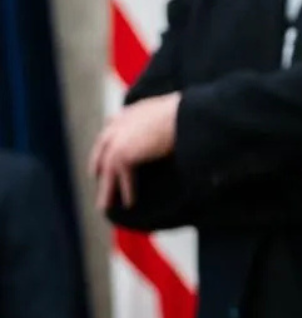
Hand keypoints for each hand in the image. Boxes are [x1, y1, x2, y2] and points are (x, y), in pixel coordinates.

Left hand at [89, 92, 179, 210]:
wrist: (186, 113)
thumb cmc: (186, 112)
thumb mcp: (167, 113)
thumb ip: (157, 123)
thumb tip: (166, 132)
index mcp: (128, 113)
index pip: (110, 130)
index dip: (106, 144)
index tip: (105, 155)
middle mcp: (117, 125)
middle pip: (102, 152)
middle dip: (99, 167)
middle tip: (98, 179)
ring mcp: (117, 140)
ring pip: (108, 170)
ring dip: (107, 189)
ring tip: (105, 205)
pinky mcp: (123, 154)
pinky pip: (123, 178)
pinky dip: (128, 192)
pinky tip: (130, 203)